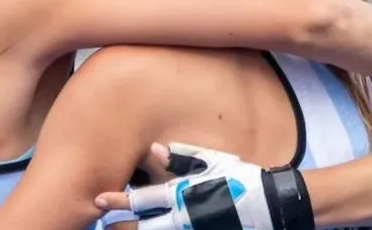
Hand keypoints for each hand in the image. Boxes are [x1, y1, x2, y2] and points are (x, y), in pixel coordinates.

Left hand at [95, 143, 270, 229]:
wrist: (272, 206)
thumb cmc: (241, 178)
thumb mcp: (213, 162)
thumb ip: (182, 157)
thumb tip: (154, 149)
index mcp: (184, 194)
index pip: (143, 199)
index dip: (118, 199)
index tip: (98, 199)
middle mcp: (184, 217)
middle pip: (142, 228)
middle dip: (120, 228)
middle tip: (104, 227)